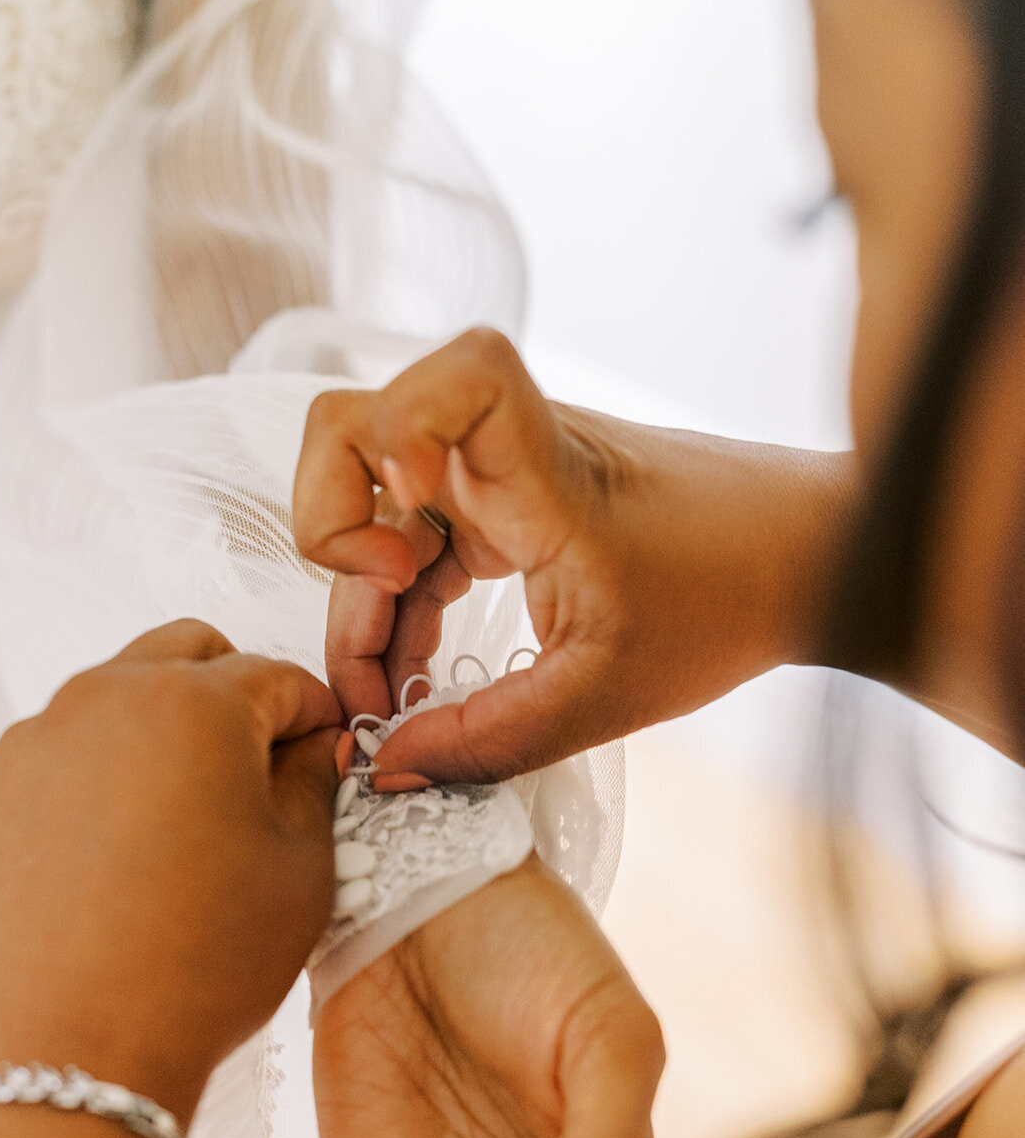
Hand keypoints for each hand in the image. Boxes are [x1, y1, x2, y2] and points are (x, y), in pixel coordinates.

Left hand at [0, 620, 342, 1121]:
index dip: (314, 719)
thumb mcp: (303, 870)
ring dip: (163, 731)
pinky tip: (120, 854)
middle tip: (258, 771)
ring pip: (118, 697)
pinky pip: (61, 753)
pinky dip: (99, 777)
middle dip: (235, 694)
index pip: (279, 676)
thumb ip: (316, 784)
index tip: (323, 758)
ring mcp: (36, 741)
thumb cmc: (200, 965)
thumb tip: (311, 750)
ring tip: (185, 821)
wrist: (72, 1053)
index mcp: (196, 702)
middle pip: (189, 653)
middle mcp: (105, 697)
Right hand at [293, 328, 854, 782]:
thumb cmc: (729, 603)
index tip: (405, 537)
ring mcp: (500, 472)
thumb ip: (487, 740)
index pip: (462, 371)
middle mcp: (507, 450)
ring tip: (390, 700)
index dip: (400, 429)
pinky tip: (416, 680)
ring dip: (360, 598)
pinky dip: (398, 606)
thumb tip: (389, 766)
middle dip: (331, 540)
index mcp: (544, 470)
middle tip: (378, 640)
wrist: (805, 564)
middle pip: (354, 435)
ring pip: (372, 501)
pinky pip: (415, 537)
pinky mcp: (506, 502)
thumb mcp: (603, 697)